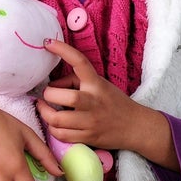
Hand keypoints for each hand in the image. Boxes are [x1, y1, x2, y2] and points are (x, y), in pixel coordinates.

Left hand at [35, 39, 178, 170]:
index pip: (79, 62)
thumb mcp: (99, 84)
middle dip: (48, 95)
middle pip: (62, 97)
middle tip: (47, 95)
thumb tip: (51, 85)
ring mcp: (90, 121)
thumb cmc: (113, 102)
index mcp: (96, 84)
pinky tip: (55, 123)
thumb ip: (75, 81)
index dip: (62, 50)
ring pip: (56, 119)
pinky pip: (60, 134)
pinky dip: (53, 128)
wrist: (135, 127)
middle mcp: (93, 102)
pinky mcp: (87, 137)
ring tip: (45, 108)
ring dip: (44, 113)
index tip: (47, 43)